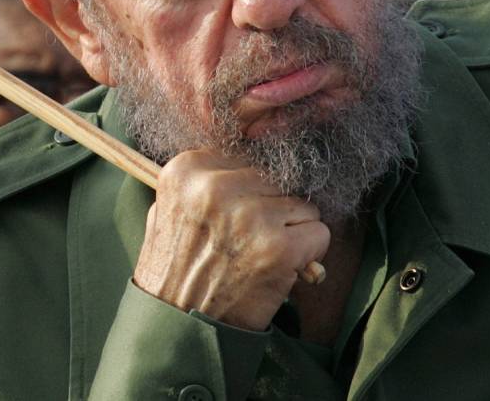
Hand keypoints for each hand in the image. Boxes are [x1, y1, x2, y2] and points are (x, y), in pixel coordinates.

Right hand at [133, 150, 330, 330]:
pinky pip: (319, 233)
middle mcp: (217, 186)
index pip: (246, 160)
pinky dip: (309, 254)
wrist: (178, 329)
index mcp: (187, 170)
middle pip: (276, 179)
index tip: (233, 219)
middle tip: (248, 244)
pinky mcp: (279, 247)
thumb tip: (251, 163)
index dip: (248, 191)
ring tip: (260, 257)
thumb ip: (203, 182)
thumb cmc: (175, 271)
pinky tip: (281, 269)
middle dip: (271, 209)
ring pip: (303, 204)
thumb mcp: (169, 211)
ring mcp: (251, 216)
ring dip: (291, 231)